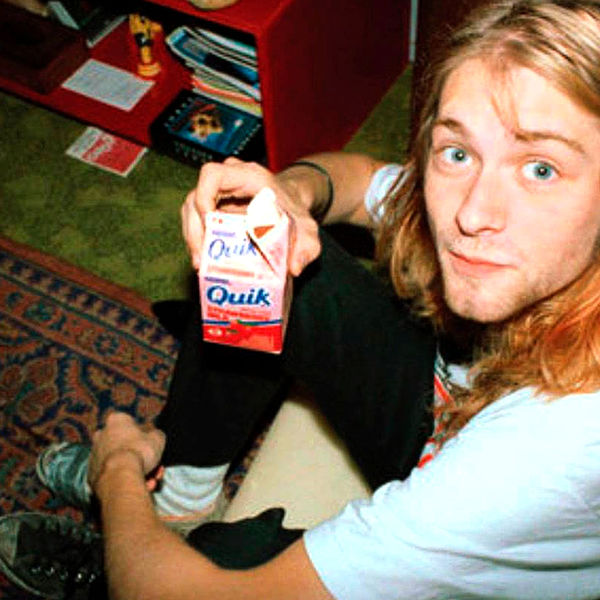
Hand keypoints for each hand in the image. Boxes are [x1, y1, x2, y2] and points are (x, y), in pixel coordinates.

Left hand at [88, 412, 165, 490]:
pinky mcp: (92, 475)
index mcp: (116, 420)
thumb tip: (155, 437)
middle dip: (141, 457)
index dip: (145, 436)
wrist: (119, 477)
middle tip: (155, 467)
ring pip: (121, 463)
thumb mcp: (157, 439)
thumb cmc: (139, 452)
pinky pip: (113, 475)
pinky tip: (141, 486)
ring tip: (151, 481)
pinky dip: (125, 480)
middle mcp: (101, 435)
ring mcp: (94, 456)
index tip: (151, 446)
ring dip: (136, 471)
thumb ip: (156, 435)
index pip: (132, 424)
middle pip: (126, 446)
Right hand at [181, 157, 320, 275]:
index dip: (204, 197)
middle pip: (195, 198)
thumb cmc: (296, 213)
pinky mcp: (213, 210)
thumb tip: (294, 268)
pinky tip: (204, 261)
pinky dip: (198, 241)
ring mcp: (217, 195)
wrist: (292, 208)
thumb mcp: (307, 230)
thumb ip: (307, 247)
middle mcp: (227, 181)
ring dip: (193, 238)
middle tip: (201, 260)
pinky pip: (197, 222)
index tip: (209, 223)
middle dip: (194, 230)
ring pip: (191, 211)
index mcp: (248, 176)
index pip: (212, 175)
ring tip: (200, 265)